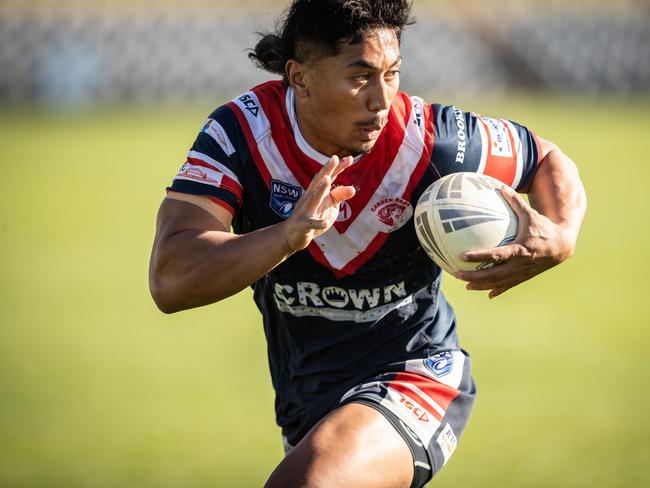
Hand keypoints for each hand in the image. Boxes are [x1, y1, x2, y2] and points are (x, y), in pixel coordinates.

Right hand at [281, 155, 355, 251]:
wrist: (293, 235)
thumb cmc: (313, 216)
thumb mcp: (329, 205)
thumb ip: (339, 196)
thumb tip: (352, 188)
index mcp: (317, 192)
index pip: (328, 177)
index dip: (338, 167)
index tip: (349, 158)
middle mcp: (310, 197)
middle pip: (318, 182)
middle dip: (326, 170)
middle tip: (334, 158)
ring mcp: (306, 210)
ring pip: (313, 198)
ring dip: (320, 190)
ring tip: (328, 180)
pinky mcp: (303, 225)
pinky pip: (311, 223)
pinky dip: (318, 223)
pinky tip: (325, 222)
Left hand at [455, 186, 574, 298]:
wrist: (564, 245)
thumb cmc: (545, 227)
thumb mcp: (531, 215)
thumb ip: (516, 203)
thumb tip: (501, 187)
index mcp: (521, 250)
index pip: (496, 255)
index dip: (479, 256)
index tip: (462, 256)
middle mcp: (521, 264)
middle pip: (493, 274)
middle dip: (474, 276)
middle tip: (457, 274)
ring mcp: (523, 273)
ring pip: (499, 282)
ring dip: (482, 285)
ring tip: (466, 286)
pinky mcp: (525, 277)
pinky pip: (509, 285)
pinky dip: (498, 290)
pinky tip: (487, 294)